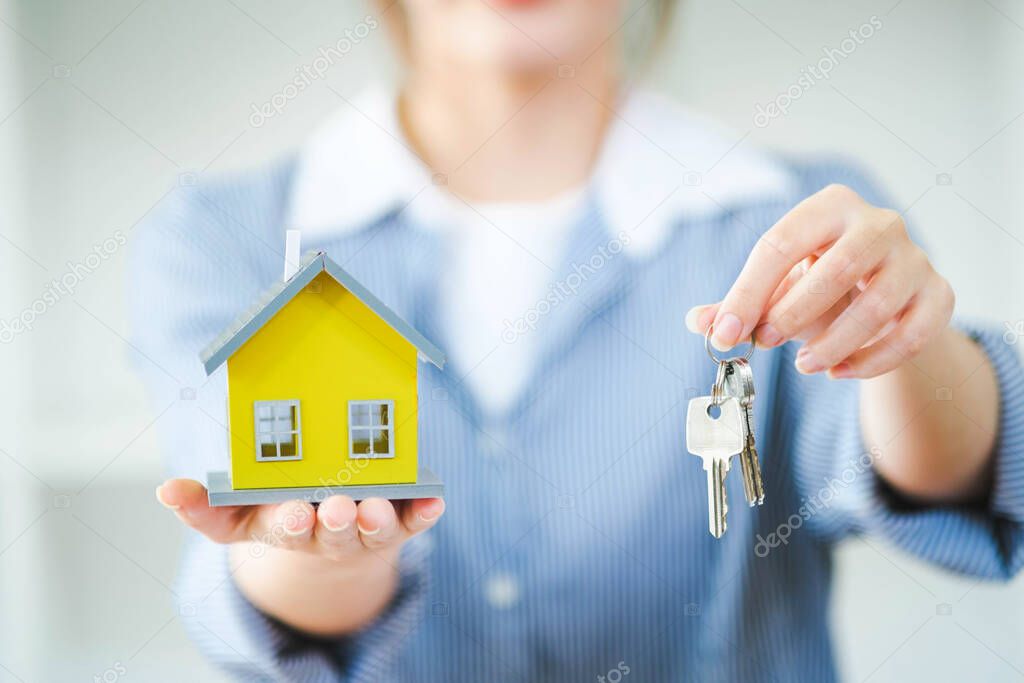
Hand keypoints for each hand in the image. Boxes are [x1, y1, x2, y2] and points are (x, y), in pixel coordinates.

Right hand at [155, 479, 443, 556]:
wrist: (327, 538)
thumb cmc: (277, 515)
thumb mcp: (236, 516)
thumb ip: (203, 506)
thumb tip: (166, 491)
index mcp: (288, 528)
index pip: (285, 529)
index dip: (289, 522)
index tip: (292, 513)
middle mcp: (328, 533)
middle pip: (333, 533)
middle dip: (335, 523)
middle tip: (337, 509)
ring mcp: (365, 530)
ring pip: (373, 531)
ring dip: (377, 520)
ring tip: (375, 508)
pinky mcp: (397, 523)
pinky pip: (413, 521)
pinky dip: (424, 512)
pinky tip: (435, 500)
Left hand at [686, 184, 954, 378]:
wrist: (885, 296)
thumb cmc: (820, 284)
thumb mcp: (777, 287)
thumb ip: (738, 303)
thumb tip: (698, 322)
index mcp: (828, 207)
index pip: (780, 244)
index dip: (748, 293)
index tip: (727, 335)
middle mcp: (879, 222)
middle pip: (837, 268)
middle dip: (794, 313)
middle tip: (767, 342)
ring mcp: (915, 257)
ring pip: (877, 305)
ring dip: (833, 342)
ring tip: (804, 365)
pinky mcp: (939, 295)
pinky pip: (910, 335)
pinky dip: (872, 361)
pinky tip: (839, 372)